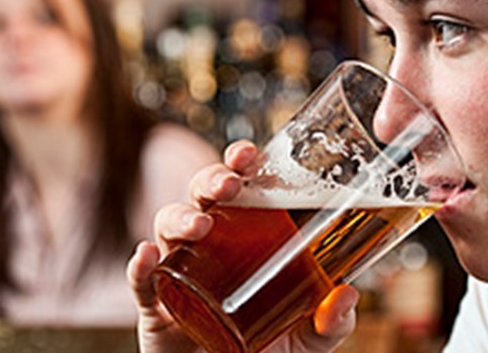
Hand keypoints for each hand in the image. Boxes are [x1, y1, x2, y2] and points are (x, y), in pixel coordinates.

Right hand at [128, 141, 359, 352]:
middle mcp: (209, 246)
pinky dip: (139, 266)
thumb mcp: (309, 337)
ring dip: (181, 218)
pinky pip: (142, 281)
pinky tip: (148, 255)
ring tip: (201, 225)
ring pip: (167, 227)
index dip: (239, 165)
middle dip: (211, 181)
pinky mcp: (156, 306)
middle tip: (230, 184)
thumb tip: (347, 294)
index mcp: (244, 238)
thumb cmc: (267, 349)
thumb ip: (330, 320)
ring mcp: (179, 272)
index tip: (251, 154)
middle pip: (201, 197)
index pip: (239, 189)